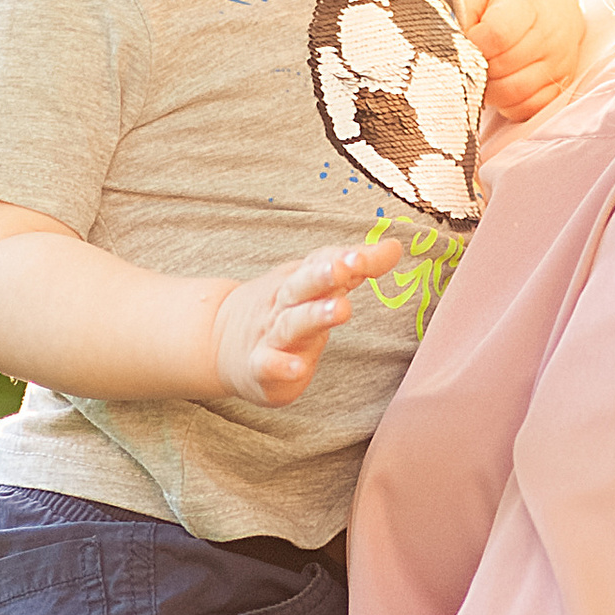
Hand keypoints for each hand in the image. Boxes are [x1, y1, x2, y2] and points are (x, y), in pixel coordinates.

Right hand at [207, 233, 403, 407]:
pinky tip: (297, 368)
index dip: (342, 258)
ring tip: (340, 310)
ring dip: (314, 315)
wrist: (219, 341)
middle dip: (323, 275)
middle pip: (302, 285)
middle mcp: (284, 303)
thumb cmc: (283, 310)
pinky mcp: (260, 366)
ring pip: (292, 323)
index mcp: (300, 281)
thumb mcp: (317, 284)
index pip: (321, 262)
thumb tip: (396, 247)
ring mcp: (271, 334)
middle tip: (346, 268)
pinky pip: (268, 365)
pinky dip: (281, 366)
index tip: (363, 255)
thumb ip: (357, 268)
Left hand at [460, 0, 585, 123]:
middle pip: (502, 67)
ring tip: (481, 74)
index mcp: (525, 0)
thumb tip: (442, 39)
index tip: (463, 42)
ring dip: (489, 91)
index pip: (496, 35)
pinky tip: (500, 86)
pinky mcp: (562, 83)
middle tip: (467, 62)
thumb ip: (458, 7)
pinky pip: (529, 108)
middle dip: (476, 70)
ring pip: (514, 93)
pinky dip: (508, 104)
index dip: (472, 45)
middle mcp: (549, 32)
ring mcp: (559, 61)